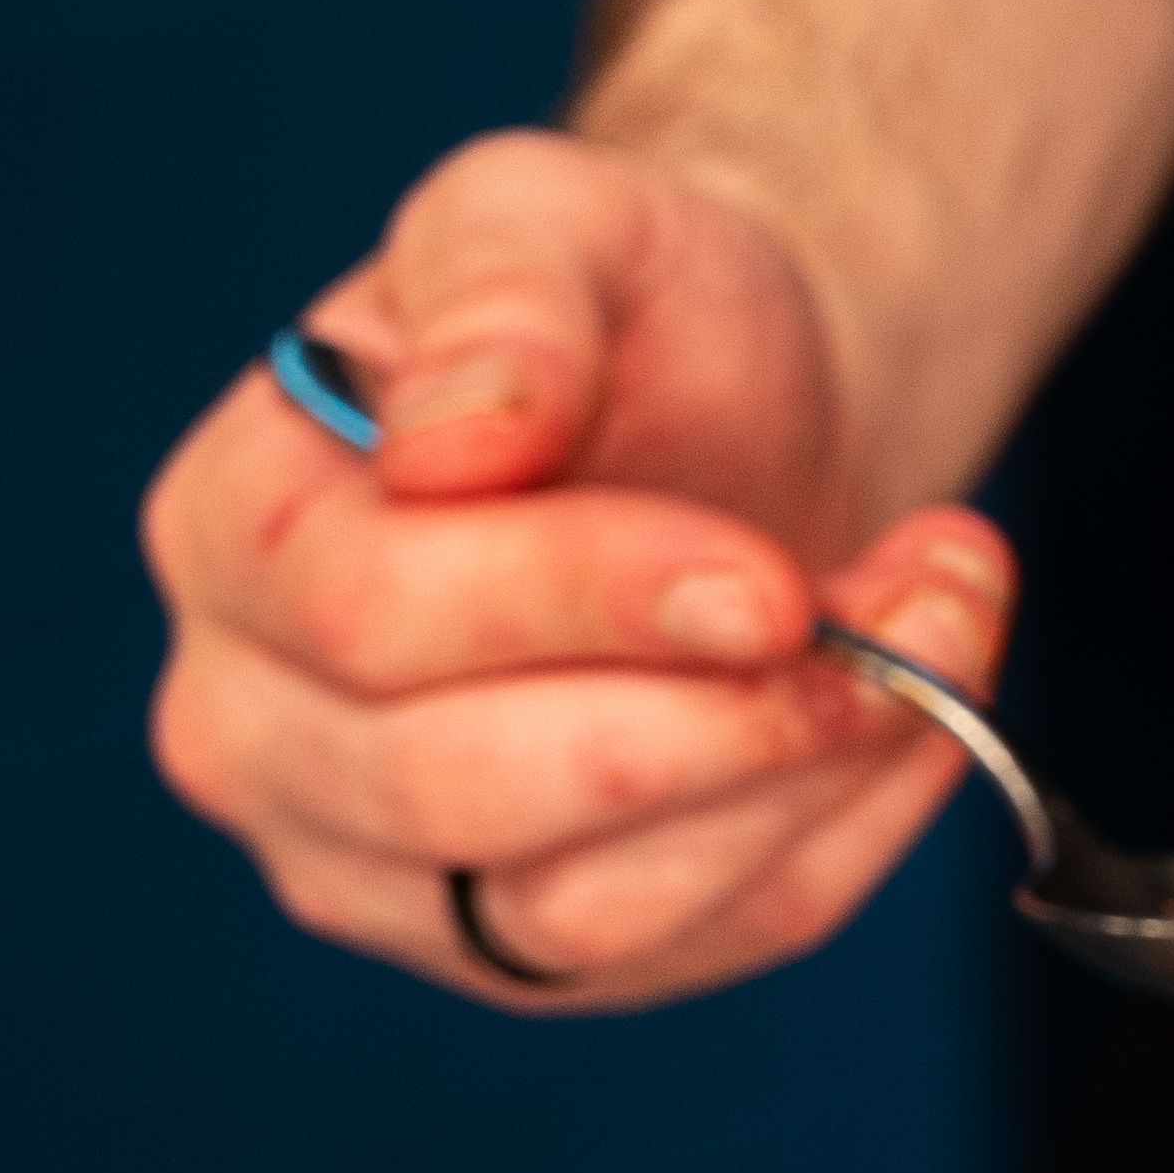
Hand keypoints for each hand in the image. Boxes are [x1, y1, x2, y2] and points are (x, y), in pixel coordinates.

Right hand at [143, 130, 1010, 1005]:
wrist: (720, 421)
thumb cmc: (617, 318)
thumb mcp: (560, 213)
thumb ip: (505, 285)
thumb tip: (457, 438)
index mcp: (228, 534)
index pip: (370, 617)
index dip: (583, 602)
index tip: (769, 580)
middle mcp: (254, 732)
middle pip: (457, 793)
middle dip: (719, 716)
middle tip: (921, 606)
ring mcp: (378, 873)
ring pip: (584, 912)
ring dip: (805, 782)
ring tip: (946, 631)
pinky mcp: (520, 958)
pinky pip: (694, 948)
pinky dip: (839, 838)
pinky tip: (922, 718)